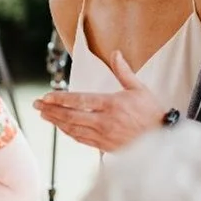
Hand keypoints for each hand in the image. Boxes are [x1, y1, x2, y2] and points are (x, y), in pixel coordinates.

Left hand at [35, 51, 166, 152]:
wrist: (163, 139)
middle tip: (36, 105)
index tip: (46, 97)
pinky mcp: (105, 146)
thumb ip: (124, 72)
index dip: (60, 99)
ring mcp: (103, 136)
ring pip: (73, 129)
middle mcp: (104, 121)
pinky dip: (68, 133)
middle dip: (51, 110)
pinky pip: (81, 139)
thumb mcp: (139, 89)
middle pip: (70, 116)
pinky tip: (61, 128)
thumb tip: (115, 53)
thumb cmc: (152, 113)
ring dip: (56, 122)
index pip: (79, 100)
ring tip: (44, 115)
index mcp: (111, 104)